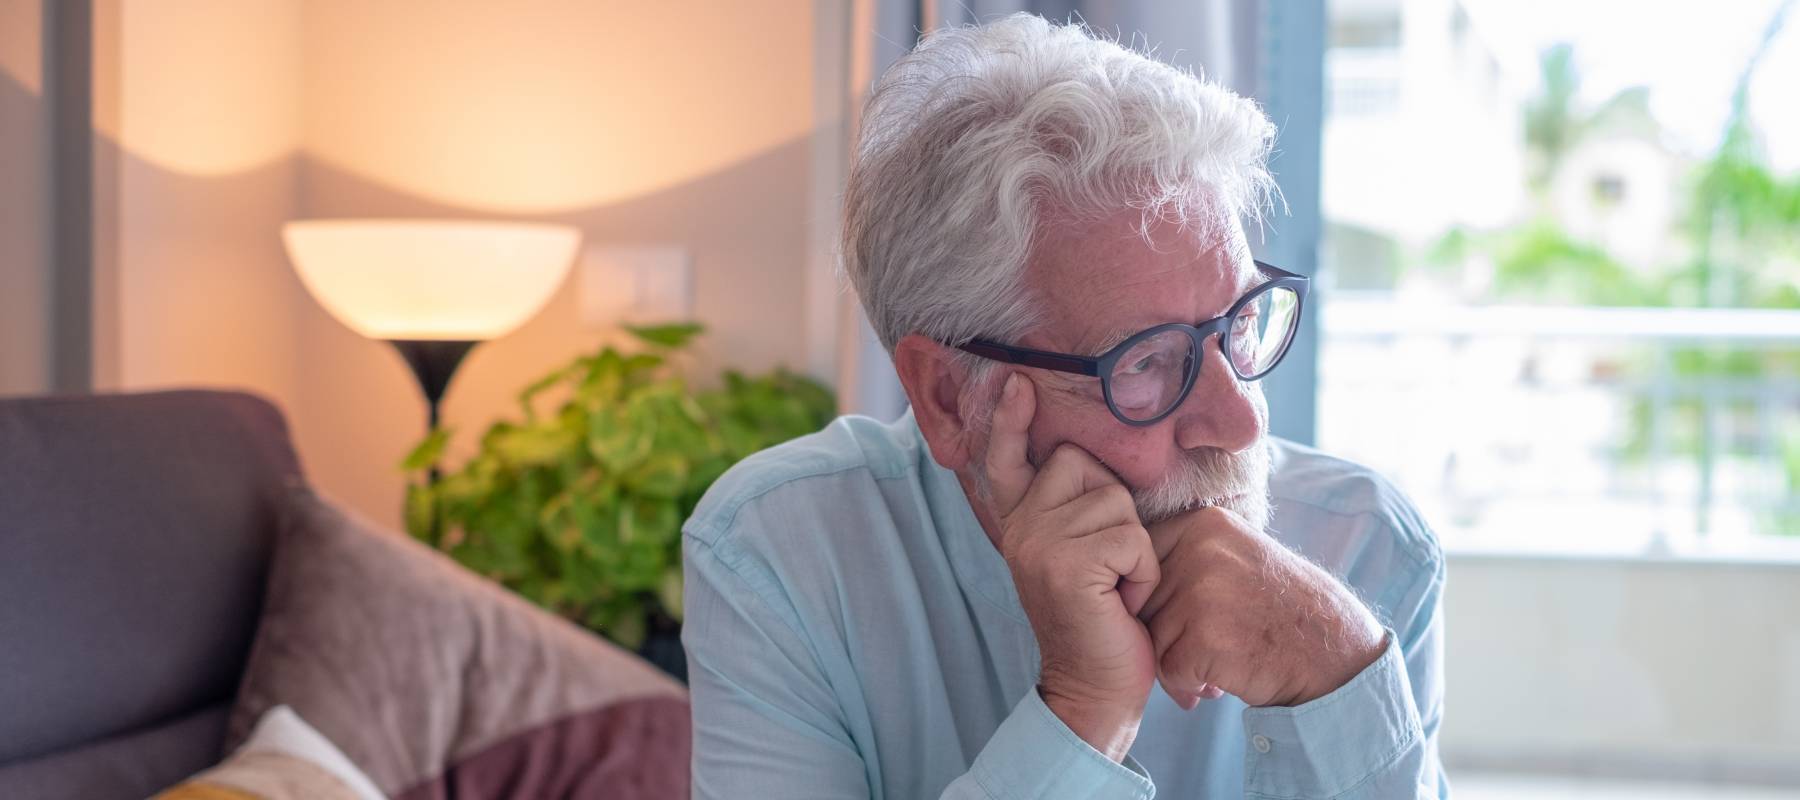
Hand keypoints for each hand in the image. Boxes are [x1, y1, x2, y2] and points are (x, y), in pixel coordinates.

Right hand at [983, 373, 1160, 760]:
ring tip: (1117, 587)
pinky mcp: (1064, 565)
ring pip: (1114, 500)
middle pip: (1082, 462)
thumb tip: (1088, 456)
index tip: (1015, 383)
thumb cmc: (1103, 619)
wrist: (1096, 688)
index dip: (1008, 420)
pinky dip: (1142, 571)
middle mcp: (1020, 527)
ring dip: (1135, 546)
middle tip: (1108, 563)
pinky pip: (1129, 536)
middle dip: (1115, 506)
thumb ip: (1073, 509)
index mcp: (1021, 522)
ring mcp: (1037, 544)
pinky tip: (1125, 601)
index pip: (1007, 459)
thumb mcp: (1080, 554)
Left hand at [1140, 506, 1386, 708]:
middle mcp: (1200, 551)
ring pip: (1151, 638)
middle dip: (1165, 634)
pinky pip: (1168, 669)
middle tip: (1205, 647)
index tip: (1188, 614)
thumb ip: (1185, 553)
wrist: (1331, 651)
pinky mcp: (1205, 638)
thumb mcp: (1236, 554)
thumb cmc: (1278, 609)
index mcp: (1203, 524)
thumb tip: (1121, 567)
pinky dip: (1188, 685)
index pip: (1140, 561)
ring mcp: (1202, 593)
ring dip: (1176, 662)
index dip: (1155, 597)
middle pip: (1143, 602)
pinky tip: (1218, 682)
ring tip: (1215, 663)